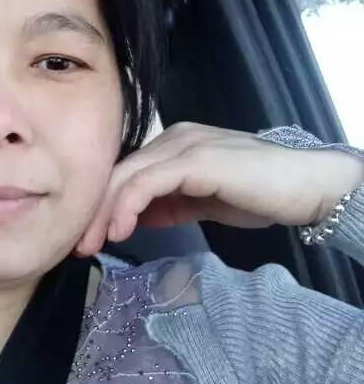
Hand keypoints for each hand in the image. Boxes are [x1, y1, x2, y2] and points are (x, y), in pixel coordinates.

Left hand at [73, 121, 363, 257]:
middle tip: (78, 245)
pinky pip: (148, 181)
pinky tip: (121, 229)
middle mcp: (173, 138)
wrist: (306, 185)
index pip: (124, 172)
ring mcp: (184, 145)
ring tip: (93, 243)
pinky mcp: (196, 159)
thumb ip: (170, 204)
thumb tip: (135, 217)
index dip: (100, 204)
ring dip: (103, 212)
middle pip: (117, 172)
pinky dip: (128, 205)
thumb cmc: (260, 193)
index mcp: (173, 145)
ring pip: (126, 176)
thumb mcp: (203, 201)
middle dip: (92, 210)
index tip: (87, 237)